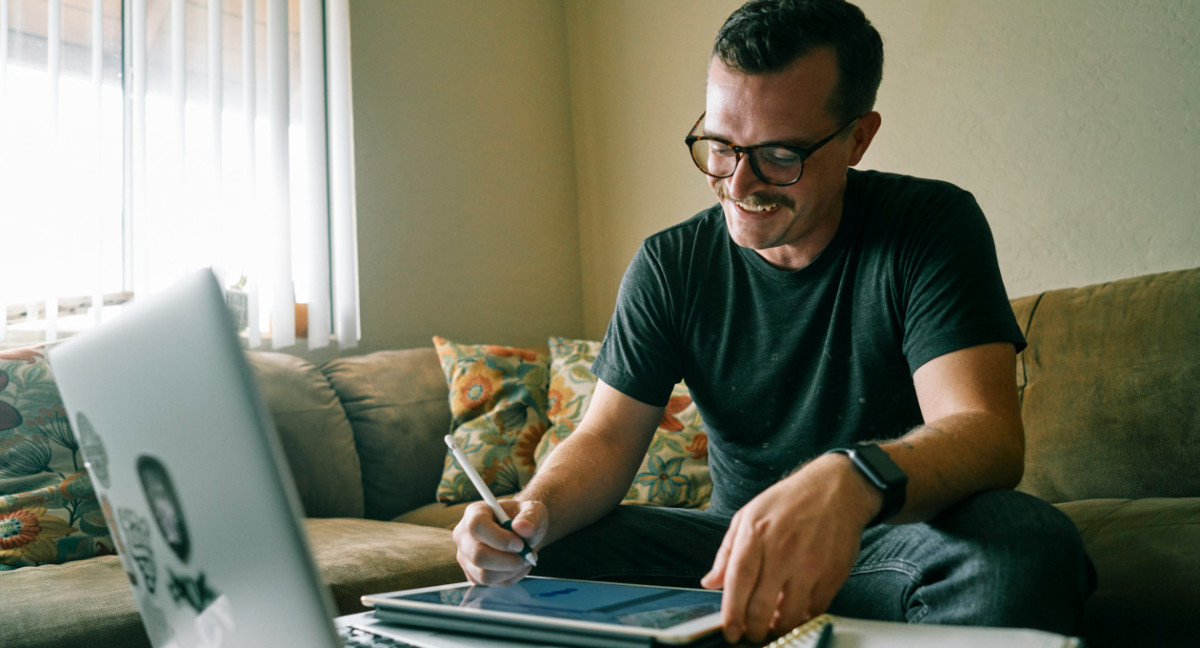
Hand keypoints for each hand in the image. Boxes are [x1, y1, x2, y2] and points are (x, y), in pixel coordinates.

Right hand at [452, 498, 547, 585]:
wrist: (522, 531)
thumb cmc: (524, 518)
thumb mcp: (532, 510)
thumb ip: (530, 516)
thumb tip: (523, 528)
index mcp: (474, 513)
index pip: (476, 526)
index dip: (498, 538)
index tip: (520, 544)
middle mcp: (463, 535)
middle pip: (478, 555)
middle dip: (507, 560)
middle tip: (527, 555)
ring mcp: (465, 556)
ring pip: (484, 574)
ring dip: (511, 570)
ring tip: (526, 558)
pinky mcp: (472, 573)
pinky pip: (490, 583)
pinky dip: (510, 577)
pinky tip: (519, 565)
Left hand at [700, 454, 879, 643]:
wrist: (837, 489)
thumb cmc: (788, 502)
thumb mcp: (748, 515)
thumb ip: (726, 553)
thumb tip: (709, 583)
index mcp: (755, 534)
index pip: (737, 582)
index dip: (731, 614)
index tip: (730, 632)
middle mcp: (781, 550)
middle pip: (760, 606)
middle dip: (753, 630)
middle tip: (751, 634)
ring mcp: (809, 564)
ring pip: (789, 615)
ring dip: (778, 628)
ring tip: (772, 625)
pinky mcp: (832, 573)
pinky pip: (814, 610)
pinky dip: (802, 619)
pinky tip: (795, 613)